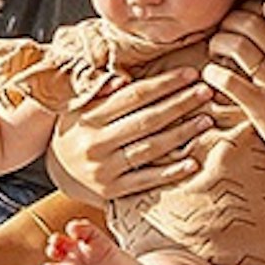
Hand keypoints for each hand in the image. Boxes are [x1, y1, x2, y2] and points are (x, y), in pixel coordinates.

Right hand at [42, 216, 110, 264]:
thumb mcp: (125, 259)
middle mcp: (86, 254)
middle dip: (56, 242)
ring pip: (57, 260)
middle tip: (56, 244)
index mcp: (99, 243)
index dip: (75, 228)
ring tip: (53, 264)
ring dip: (51, 258)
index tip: (73, 230)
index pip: (83, 229)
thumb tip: (99, 242)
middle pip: (63, 242)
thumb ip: (110, 251)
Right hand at [54, 68, 213, 205]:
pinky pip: (146, 180)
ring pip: (150, 148)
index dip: (164, 84)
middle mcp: (94, 143)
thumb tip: (122, 79)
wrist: (58, 172)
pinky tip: (192, 162)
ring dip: (181, 134)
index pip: (133, 96)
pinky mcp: (112, 190)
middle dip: (180, 104)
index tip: (190, 73)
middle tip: (206, 92)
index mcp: (87, 118)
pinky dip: (170, 173)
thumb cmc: (77, 131)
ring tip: (206, 120)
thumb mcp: (78, 108)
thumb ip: (99, 92)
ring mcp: (104, 169)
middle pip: (146, 120)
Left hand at [202, 5, 264, 179]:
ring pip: (239, 45)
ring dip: (218, 43)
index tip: (239, 9)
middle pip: (252, 22)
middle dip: (229, 21)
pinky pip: (230, 80)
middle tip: (222, 32)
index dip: (253, 3)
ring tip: (214, 51)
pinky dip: (213, 73)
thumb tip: (263, 31)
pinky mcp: (263, 107)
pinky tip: (210, 76)